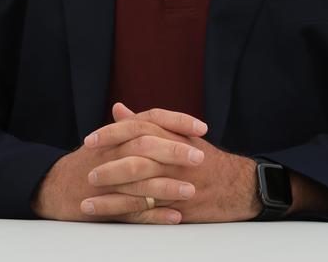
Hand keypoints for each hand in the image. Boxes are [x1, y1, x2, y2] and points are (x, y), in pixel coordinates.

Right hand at [31, 104, 206, 223]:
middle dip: (174, 152)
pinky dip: (154, 214)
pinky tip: (174, 216)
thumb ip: (136, 128)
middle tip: (200, 157)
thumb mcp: (111, 139)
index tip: (202, 127)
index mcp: (118, 134)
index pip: (151, 118)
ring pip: (140, 181)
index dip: (177, 121)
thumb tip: (166, 119)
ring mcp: (107, 180)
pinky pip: (132, 210)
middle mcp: (113, 152)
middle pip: (146, 147)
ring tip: (191, 191)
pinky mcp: (104, 205)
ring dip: (167, 187)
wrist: (54, 185)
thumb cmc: (89, 160)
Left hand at [83, 103, 261, 223]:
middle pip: (136, 158)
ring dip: (111, 196)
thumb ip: (147, 123)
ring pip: (139, 187)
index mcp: (173, 136)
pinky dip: (126, 214)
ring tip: (87, 201)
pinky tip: (109, 218)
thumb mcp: (180, 135)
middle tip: (87, 172)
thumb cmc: (207, 160)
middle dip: (108, 165)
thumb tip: (118, 110)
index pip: (138, 128)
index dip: (112, 134)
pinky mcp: (181, 206)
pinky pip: (149, 211)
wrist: (240, 185)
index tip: (90, 140)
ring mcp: (178, 182)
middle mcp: (175, 157)